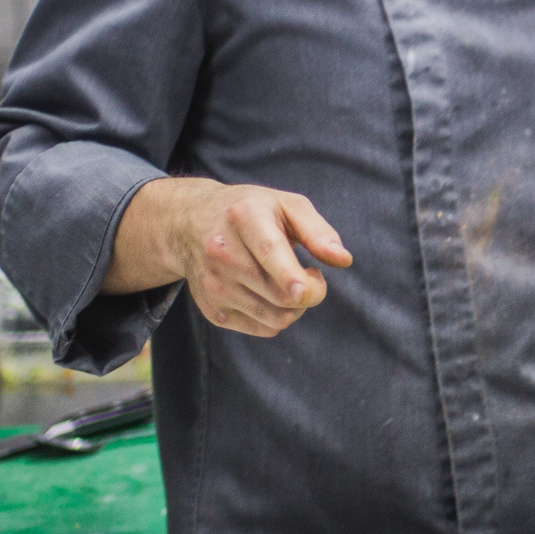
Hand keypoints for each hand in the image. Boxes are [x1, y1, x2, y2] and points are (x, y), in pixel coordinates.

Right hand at [107, 178, 352, 337]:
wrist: (190, 223)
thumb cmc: (251, 212)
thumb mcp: (287, 205)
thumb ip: (318, 231)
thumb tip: (344, 260)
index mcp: (244, 218)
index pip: (268, 252)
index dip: (288, 276)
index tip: (303, 290)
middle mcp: (222, 253)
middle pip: (281, 294)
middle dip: (311, 290)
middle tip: (310, 274)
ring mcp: (213, 285)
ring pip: (276, 317)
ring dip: (296, 306)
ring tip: (290, 281)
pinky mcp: (212, 311)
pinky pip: (265, 328)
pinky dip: (278, 316)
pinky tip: (270, 292)